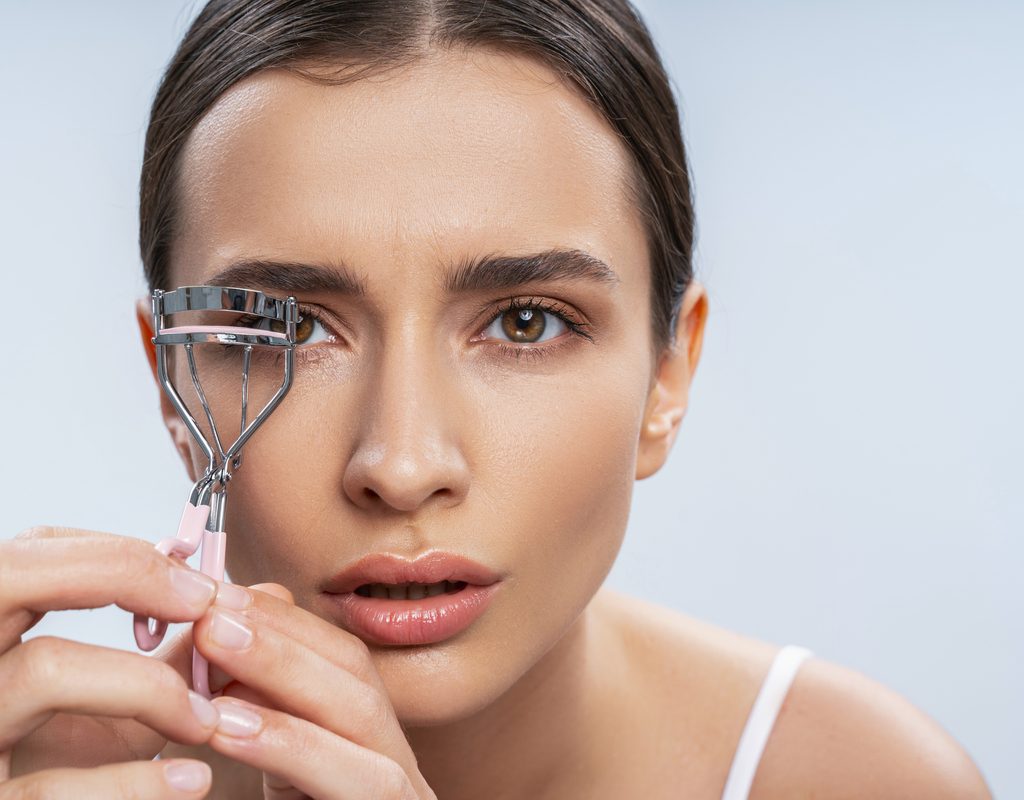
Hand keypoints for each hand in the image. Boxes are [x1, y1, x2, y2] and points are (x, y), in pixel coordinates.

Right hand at [1, 527, 222, 796]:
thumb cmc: (51, 764)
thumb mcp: (108, 706)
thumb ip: (170, 656)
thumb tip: (254, 602)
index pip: (32, 552)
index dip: (115, 551)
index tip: (194, 578)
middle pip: (13, 576)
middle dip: (118, 571)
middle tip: (203, 601)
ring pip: (44, 669)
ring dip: (149, 686)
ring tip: (208, 718)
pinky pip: (50, 788)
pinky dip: (134, 784)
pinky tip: (194, 780)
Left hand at [184, 582, 436, 798]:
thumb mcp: (263, 764)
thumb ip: (255, 701)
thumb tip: (230, 622)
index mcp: (368, 741)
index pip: (339, 657)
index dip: (280, 619)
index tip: (215, 595)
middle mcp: (397, 760)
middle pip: (356, 671)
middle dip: (281, 633)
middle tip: (210, 609)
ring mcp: (406, 794)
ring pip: (364, 712)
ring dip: (284, 672)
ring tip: (213, 645)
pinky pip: (363, 779)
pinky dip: (292, 746)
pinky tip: (228, 726)